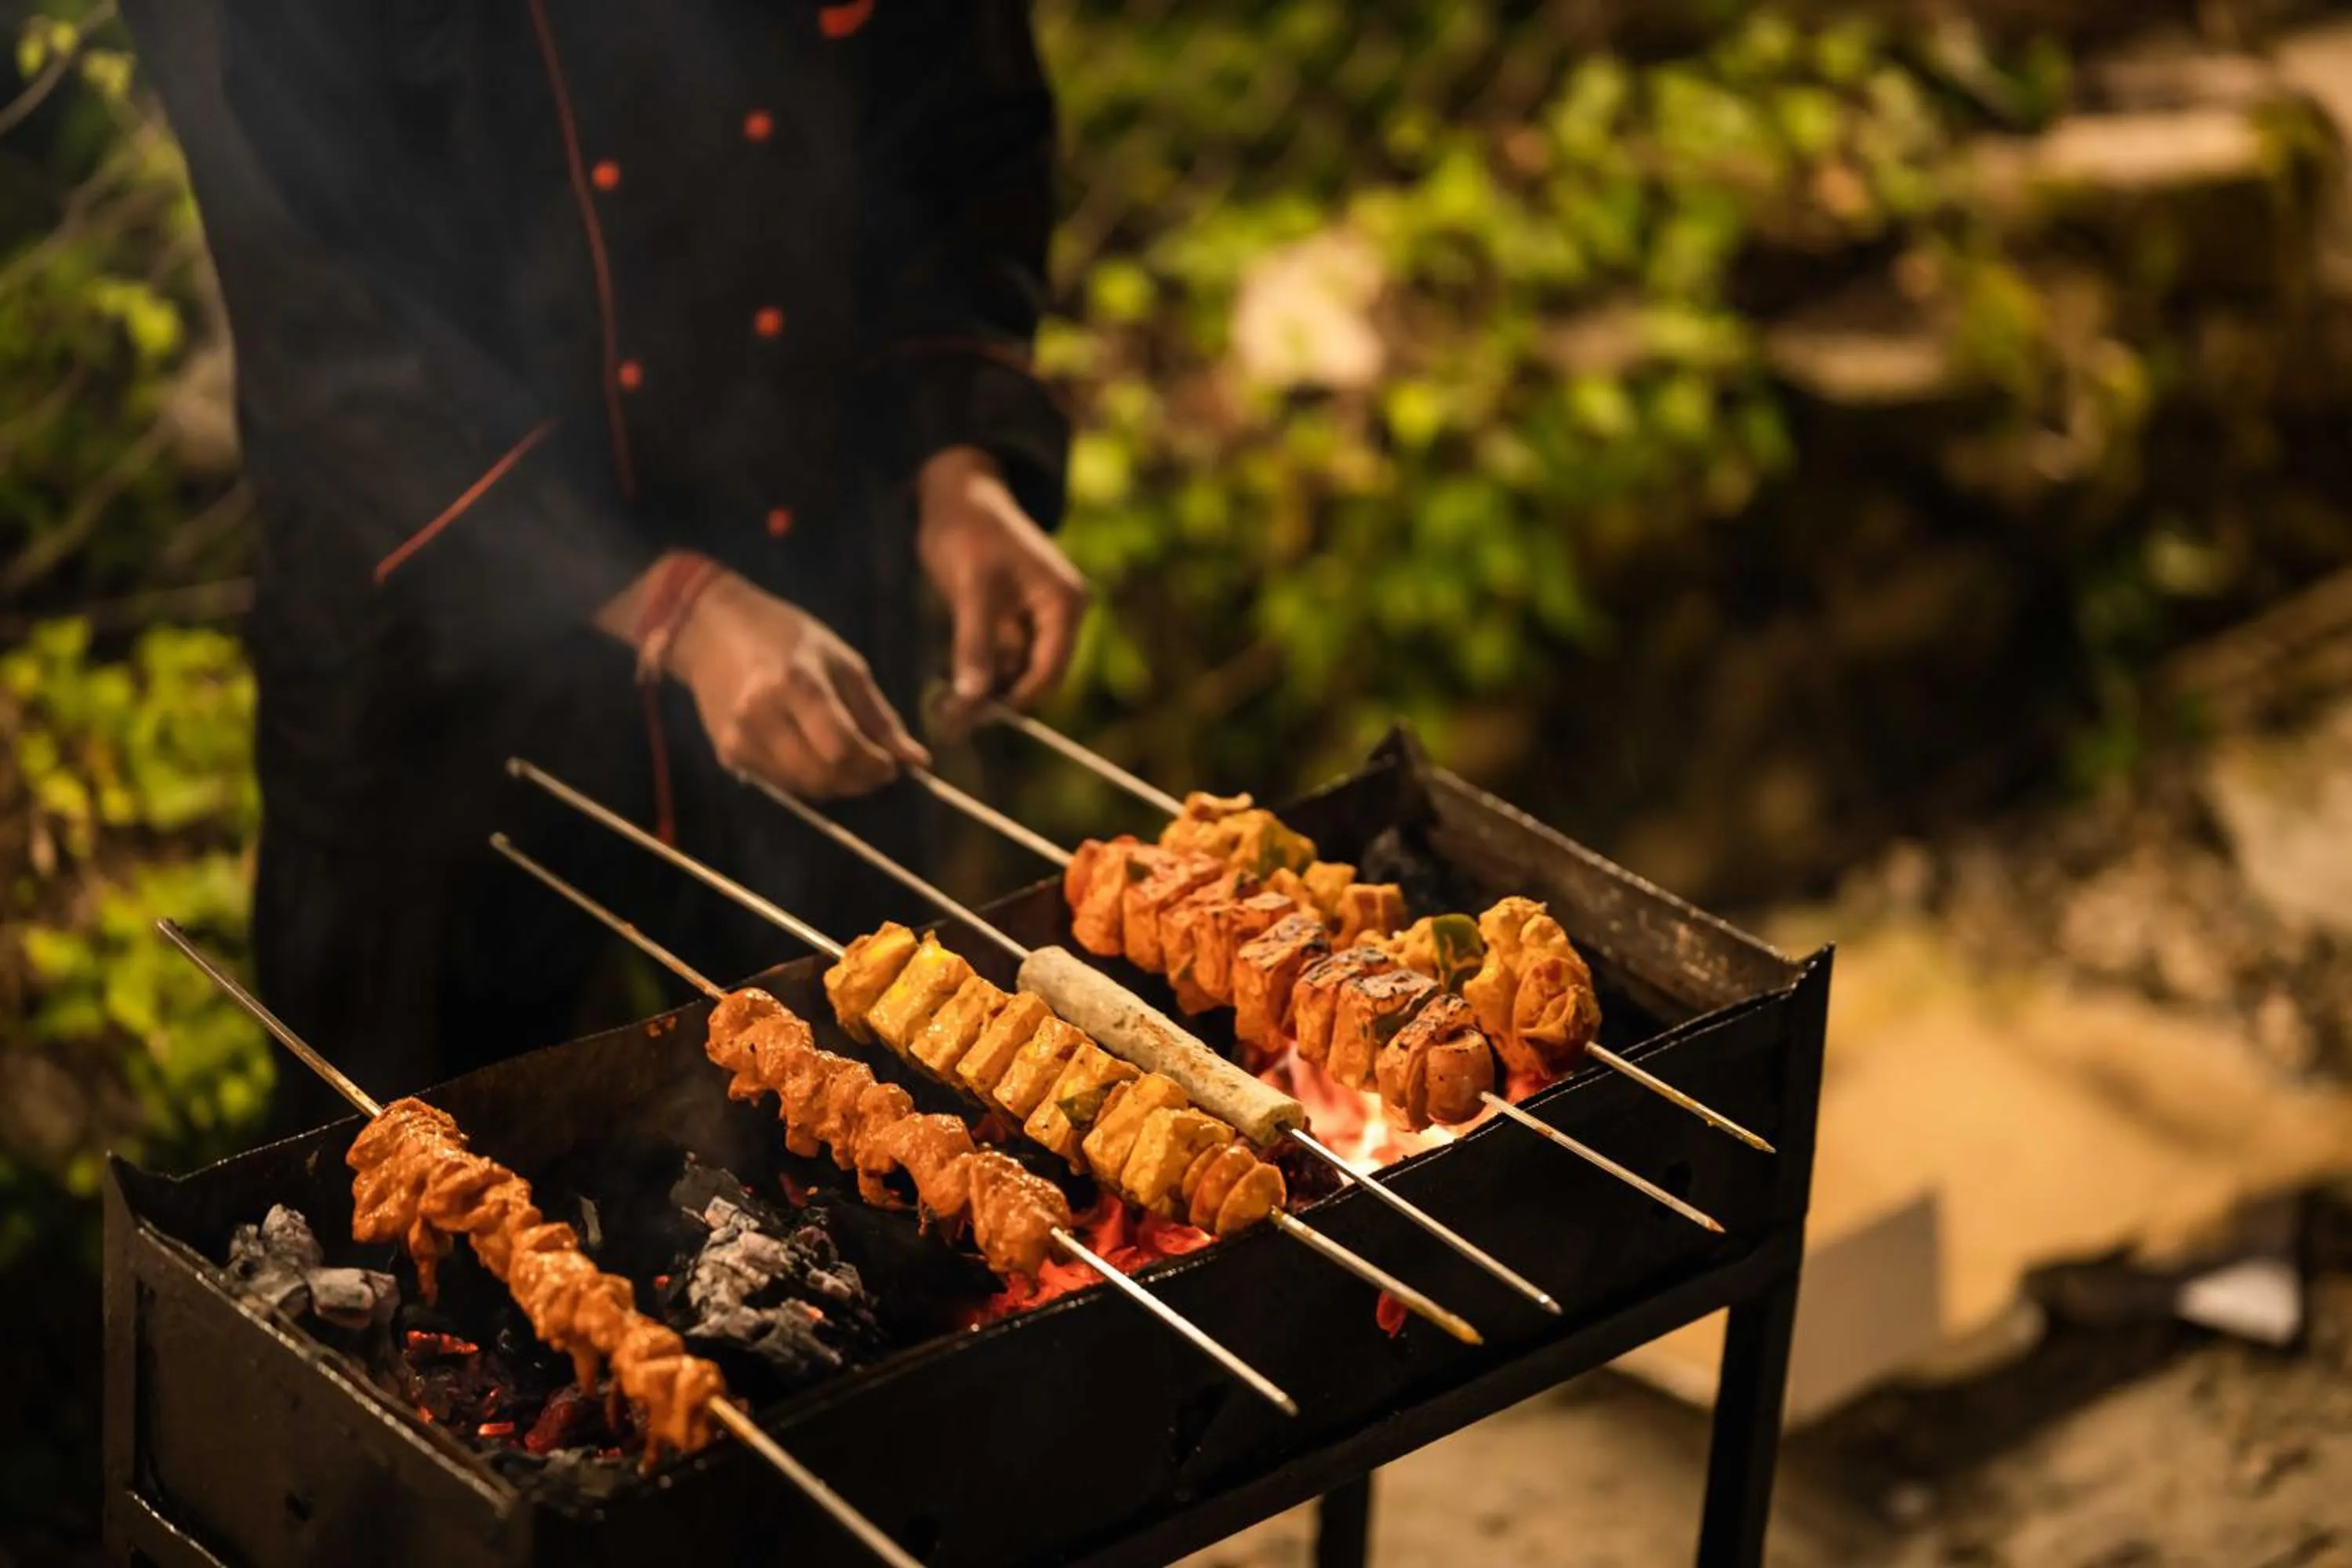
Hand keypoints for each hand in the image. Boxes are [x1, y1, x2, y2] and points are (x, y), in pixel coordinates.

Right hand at [666, 571, 928, 797]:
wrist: (710, 630)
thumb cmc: (784, 636)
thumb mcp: (841, 661)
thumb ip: (878, 715)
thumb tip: (918, 760)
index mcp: (795, 684)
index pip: (842, 748)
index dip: (874, 766)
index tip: (893, 765)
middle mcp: (762, 716)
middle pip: (823, 775)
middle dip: (859, 781)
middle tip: (878, 769)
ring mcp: (740, 739)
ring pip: (803, 787)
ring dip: (837, 784)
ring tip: (851, 762)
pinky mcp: (728, 753)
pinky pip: (781, 784)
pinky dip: (808, 779)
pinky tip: (817, 756)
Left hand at [916, 445, 1090, 739]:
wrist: (956, 493)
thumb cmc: (970, 530)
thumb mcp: (971, 589)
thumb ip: (974, 644)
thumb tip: (971, 700)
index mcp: (1065, 604)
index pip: (1048, 671)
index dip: (1014, 700)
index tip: (973, 721)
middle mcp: (1061, 613)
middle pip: (1035, 675)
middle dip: (997, 699)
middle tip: (952, 722)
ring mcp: (1039, 616)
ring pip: (1016, 670)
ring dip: (985, 690)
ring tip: (945, 710)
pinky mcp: (1015, 616)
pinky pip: (1002, 655)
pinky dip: (979, 671)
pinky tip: (951, 688)